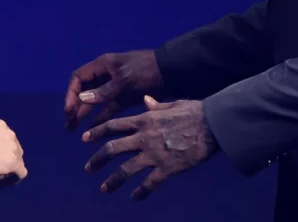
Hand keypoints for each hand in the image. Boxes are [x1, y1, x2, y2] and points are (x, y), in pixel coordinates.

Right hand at [65, 49, 162, 129]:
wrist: (172, 72)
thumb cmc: (146, 71)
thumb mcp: (124, 80)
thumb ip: (104, 91)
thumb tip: (82, 99)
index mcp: (103, 66)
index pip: (78, 78)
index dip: (71, 94)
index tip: (69, 110)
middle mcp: (106, 76)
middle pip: (85, 91)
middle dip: (75, 107)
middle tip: (68, 125)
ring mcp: (115, 87)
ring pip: (95, 102)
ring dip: (85, 114)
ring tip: (74, 130)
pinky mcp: (125, 97)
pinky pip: (109, 108)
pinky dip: (101, 118)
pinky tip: (93, 130)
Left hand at [82, 96, 217, 199]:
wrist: (212, 125)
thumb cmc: (195, 111)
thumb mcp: (172, 104)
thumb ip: (156, 105)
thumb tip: (145, 100)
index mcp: (144, 120)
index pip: (114, 125)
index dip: (97, 132)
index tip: (85, 138)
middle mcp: (144, 137)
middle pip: (113, 149)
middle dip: (97, 159)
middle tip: (88, 168)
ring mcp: (154, 154)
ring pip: (126, 169)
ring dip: (113, 180)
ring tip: (104, 188)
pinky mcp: (167, 168)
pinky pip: (149, 183)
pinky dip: (141, 192)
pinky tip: (135, 198)